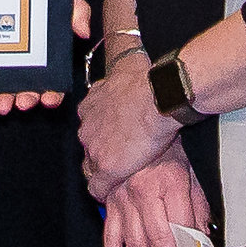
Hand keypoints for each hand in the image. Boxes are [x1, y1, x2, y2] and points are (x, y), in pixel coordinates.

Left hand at [0, 0, 89, 115]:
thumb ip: (78, 11)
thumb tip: (83, 31)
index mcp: (49, 53)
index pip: (54, 80)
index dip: (53, 93)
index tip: (49, 99)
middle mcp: (29, 59)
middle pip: (30, 87)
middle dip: (27, 98)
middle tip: (23, 102)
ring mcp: (8, 58)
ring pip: (8, 85)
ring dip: (6, 97)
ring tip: (2, 102)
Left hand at [79, 53, 178, 197]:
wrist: (159, 96)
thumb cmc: (148, 81)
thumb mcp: (126, 72)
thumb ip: (120, 75)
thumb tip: (128, 52)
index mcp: (90, 106)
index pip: (89, 126)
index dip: (102, 134)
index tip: (113, 138)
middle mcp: (86, 127)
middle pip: (87, 147)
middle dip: (101, 153)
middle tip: (120, 157)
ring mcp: (94, 149)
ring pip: (91, 167)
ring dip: (103, 172)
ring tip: (119, 176)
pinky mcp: (106, 168)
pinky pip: (97, 188)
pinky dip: (103, 192)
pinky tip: (110, 195)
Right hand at [101, 151, 208, 246]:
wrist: (136, 119)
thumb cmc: (165, 146)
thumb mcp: (190, 171)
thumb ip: (197, 206)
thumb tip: (203, 237)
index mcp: (170, 184)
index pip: (179, 227)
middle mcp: (145, 193)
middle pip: (156, 240)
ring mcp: (123, 199)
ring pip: (133, 243)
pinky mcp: (109, 202)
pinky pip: (110, 235)